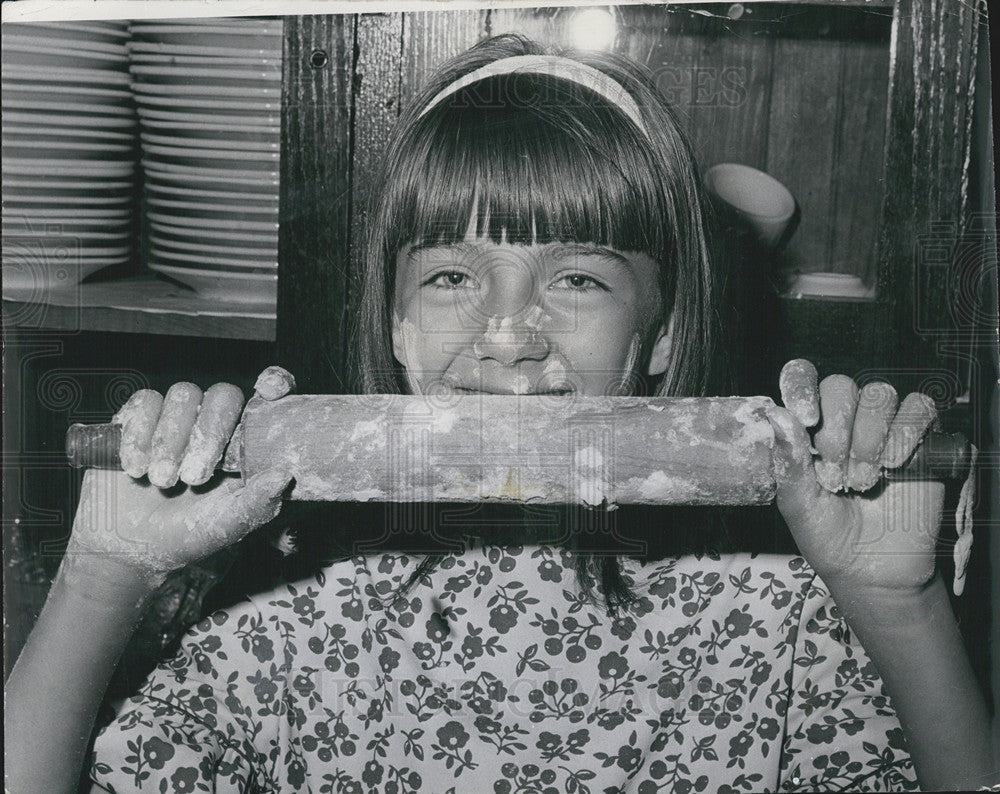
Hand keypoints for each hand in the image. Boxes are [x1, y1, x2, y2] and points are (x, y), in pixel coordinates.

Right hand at [64, 366, 296, 585]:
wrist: (125, 548)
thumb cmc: (184, 536)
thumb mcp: (225, 526)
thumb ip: (257, 503)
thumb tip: (284, 475)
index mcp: (245, 444)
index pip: (270, 394)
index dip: (277, 381)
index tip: (271, 390)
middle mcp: (215, 423)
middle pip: (223, 395)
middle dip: (208, 433)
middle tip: (193, 478)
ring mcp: (178, 417)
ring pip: (183, 395)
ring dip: (170, 440)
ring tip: (160, 480)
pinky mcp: (139, 418)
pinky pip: (144, 402)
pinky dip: (139, 435)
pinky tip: (135, 467)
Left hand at [766, 359, 943, 594]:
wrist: (873, 569)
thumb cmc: (828, 535)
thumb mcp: (798, 502)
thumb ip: (789, 460)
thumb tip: (777, 414)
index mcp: (809, 427)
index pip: (803, 379)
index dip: (803, 387)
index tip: (806, 417)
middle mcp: (846, 419)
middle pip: (842, 386)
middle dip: (837, 430)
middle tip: (835, 475)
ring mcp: (885, 426)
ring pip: (880, 395)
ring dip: (869, 439)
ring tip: (863, 481)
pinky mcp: (922, 438)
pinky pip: (920, 408)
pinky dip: (906, 433)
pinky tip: (894, 466)